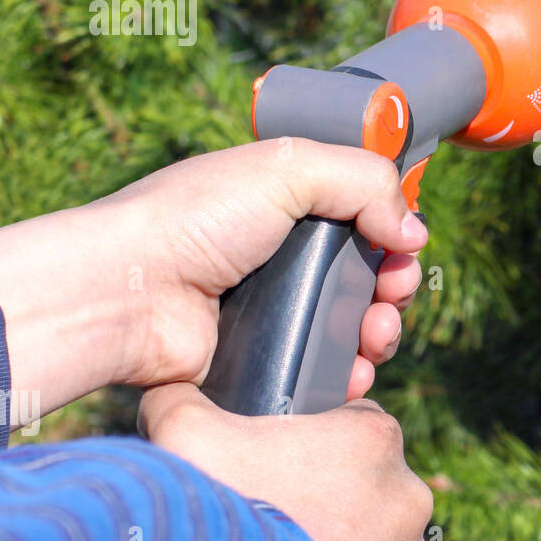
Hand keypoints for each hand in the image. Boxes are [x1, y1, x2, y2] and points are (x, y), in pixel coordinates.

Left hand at [0, 138, 426, 421]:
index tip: (403, 245)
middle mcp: (283, 254)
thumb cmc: (192, 219)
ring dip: (383, 331)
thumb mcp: (287, 168)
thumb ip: (366, 181)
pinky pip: (326, 371)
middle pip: (370, 273)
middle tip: (393, 293)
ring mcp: (274, 310)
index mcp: (286, 201)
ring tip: (375, 335)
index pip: (363, 214)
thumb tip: (414, 232)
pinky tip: (356, 372)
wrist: (125, 295)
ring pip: (355, 326)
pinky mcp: (265, 359)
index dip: (392, 230)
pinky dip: (352, 373)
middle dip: (396, 285)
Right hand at [140, 382, 432, 540]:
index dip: (315, 435)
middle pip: (366, 476)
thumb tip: (170, 388)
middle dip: (329, 489)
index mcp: (374, 438)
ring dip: (343, 535)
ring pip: (375, 529)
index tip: (281, 458)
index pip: (355, 418)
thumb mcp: (186, 434)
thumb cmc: (227, 512)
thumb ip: (182, 397)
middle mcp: (406, 492)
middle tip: (280, 507)